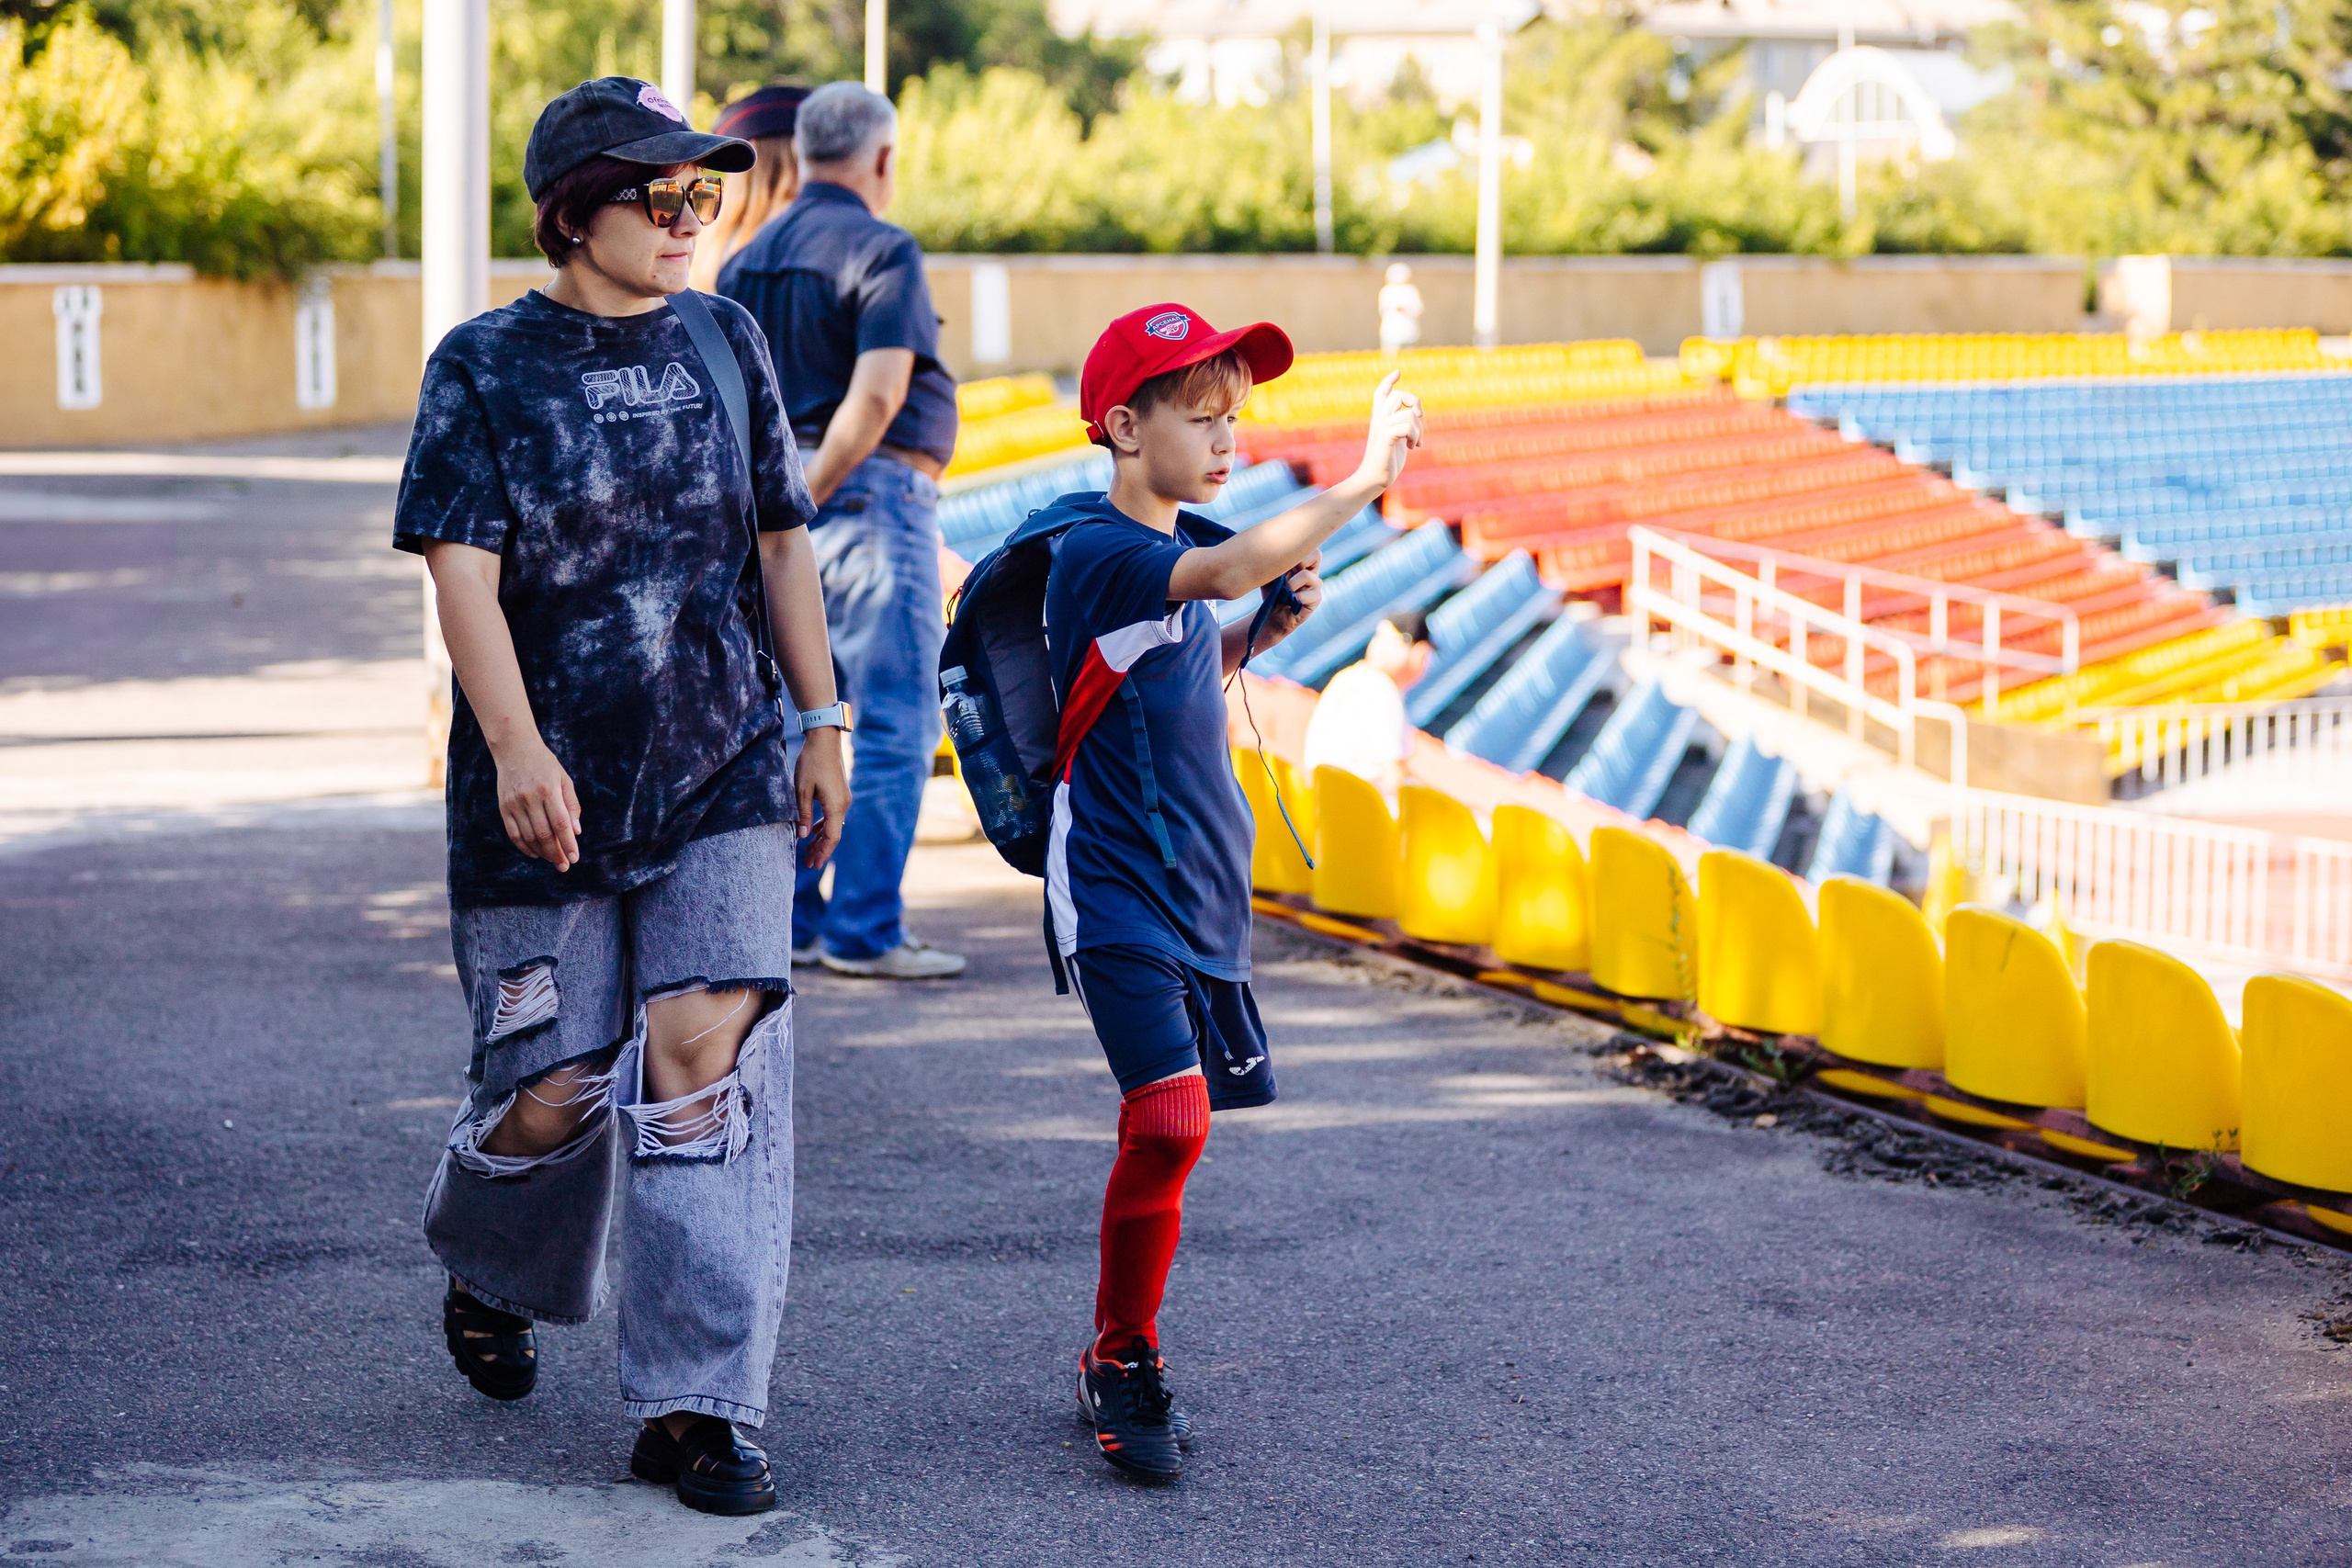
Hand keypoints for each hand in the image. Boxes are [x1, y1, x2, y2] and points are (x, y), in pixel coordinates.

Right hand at [494, 737, 581, 871]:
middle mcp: (530, 798)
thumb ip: (571, 805)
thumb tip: (576, 832)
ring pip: (528, 837)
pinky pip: (513, 834)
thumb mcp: (564, 779)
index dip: (568, 844)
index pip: (561, 824)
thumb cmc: (545, 765)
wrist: (515, 749)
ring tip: (553, 859)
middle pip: (544, 834)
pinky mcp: (504, 807)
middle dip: (556, 853)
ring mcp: (514, 803)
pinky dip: (524, 847)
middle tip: (564, 865)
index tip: (574, 858)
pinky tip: (536, 853)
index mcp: (549, 790)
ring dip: (542, 852)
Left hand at [795, 725, 850, 869]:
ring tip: (809, 851)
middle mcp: (843, 804)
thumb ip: (803, 814)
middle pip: (834, 834)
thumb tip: (803, 836)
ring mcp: (843, 798)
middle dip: (821, 850)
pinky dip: (824, 826)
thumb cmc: (812, 762)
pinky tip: (813, 831)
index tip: (814, 865)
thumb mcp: (801, 790)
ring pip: (833, 825)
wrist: (825, 739)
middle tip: (809, 864)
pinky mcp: (840, 792)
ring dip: (822, 838)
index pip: (832, 836)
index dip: (823, 852)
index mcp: (835, 806)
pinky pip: (833, 815)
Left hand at [1269, 553, 1322, 641]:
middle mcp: (1312, 572)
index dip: (1297, 550)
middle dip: (1299, 561)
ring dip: (1292, 583)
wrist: (1273, 616)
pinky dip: (1295, 598)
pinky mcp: (1315, 599)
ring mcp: (1315, 586)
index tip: (1282, 560)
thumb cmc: (1272, 593)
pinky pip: (1308, 595)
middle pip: (1317, 554)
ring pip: (1307, 576)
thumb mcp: (1269, 576)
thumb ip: (1272, 565)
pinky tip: (1289, 601)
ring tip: (1284, 591)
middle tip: (1287, 571)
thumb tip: (1269, 557)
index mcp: (1302, 564)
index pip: (1309, 547)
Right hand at [1353, 369, 1424, 491]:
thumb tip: (1416, 415)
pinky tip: (1412, 448)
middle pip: (1399, 395)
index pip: (1381, 392)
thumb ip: (1402, 425)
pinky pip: (1408, 427)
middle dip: (1415, 402)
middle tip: (1420, 417)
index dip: (1389, 381)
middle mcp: (1379, 419)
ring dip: (1419, 430)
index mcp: (1380, 418)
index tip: (1397, 372)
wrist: (1374, 478)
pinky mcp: (1386, 437)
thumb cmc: (1386, 461)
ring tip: (1415, 444)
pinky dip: (1415, 437)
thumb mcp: (1396, 439)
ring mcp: (1381, 427)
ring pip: (1409, 414)